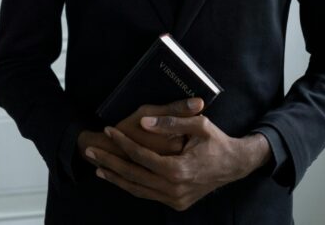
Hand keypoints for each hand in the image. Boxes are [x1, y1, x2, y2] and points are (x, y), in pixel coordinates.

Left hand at [85, 101, 271, 211]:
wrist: (235, 165)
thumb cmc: (216, 141)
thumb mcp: (198, 125)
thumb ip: (170, 121)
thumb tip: (143, 123)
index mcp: (178, 169)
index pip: (140, 155)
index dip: (122, 141)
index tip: (107, 129)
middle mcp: (174, 188)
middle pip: (132, 174)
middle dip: (109, 162)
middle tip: (90, 151)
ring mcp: (175, 199)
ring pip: (137, 189)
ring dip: (116, 178)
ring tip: (97, 167)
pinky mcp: (176, 204)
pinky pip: (147, 195)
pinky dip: (131, 186)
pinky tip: (118, 177)